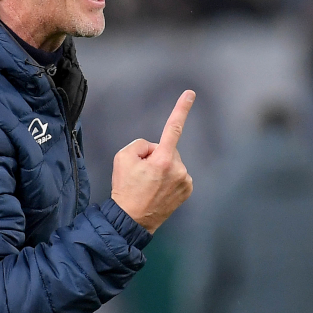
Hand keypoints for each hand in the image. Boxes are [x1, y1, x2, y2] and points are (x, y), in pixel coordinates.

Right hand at [111, 90, 194, 233]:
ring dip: (163, 168)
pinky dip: (169, 178)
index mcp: (162, 159)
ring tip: (149, 185)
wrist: (131, 219)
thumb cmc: (125, 188)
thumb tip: (155, 148)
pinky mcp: (187, 190)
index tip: (190, 93)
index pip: (173, 128)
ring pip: (173, 163)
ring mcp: (185, 180)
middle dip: (156, 155)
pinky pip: (178, 174)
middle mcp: (178, 169)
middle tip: (142, 175)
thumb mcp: (122, 157)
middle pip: (167, 149)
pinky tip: (158, 189)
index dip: (182, 109)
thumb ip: (140, 144)